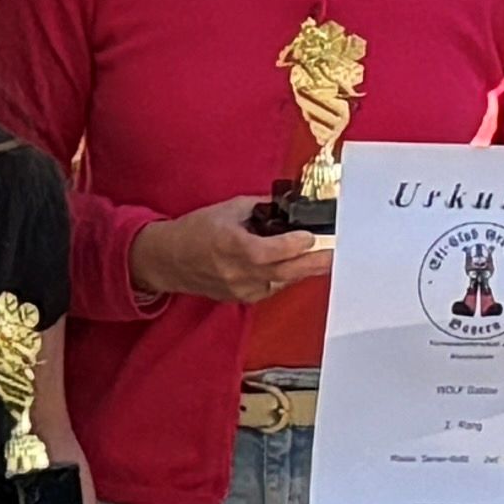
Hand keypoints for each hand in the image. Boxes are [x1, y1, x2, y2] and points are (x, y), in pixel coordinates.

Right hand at [129, 196, 336, 309]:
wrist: (167, 259)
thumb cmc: (194, 231)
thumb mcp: (227, 209)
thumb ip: (260, 208)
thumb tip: (288, 206)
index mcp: (231, 245)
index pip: (271, 251)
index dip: (295, 245)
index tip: (310, 235)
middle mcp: (236, 271)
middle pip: (284, 272)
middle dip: (314, 264)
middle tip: (336, 256)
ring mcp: (239, 288)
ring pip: (281, 282)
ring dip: (300, 270)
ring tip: (320, 260)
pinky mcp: (240, 298)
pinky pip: (271, 288)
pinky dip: (283, 277)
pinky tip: (290, 267)